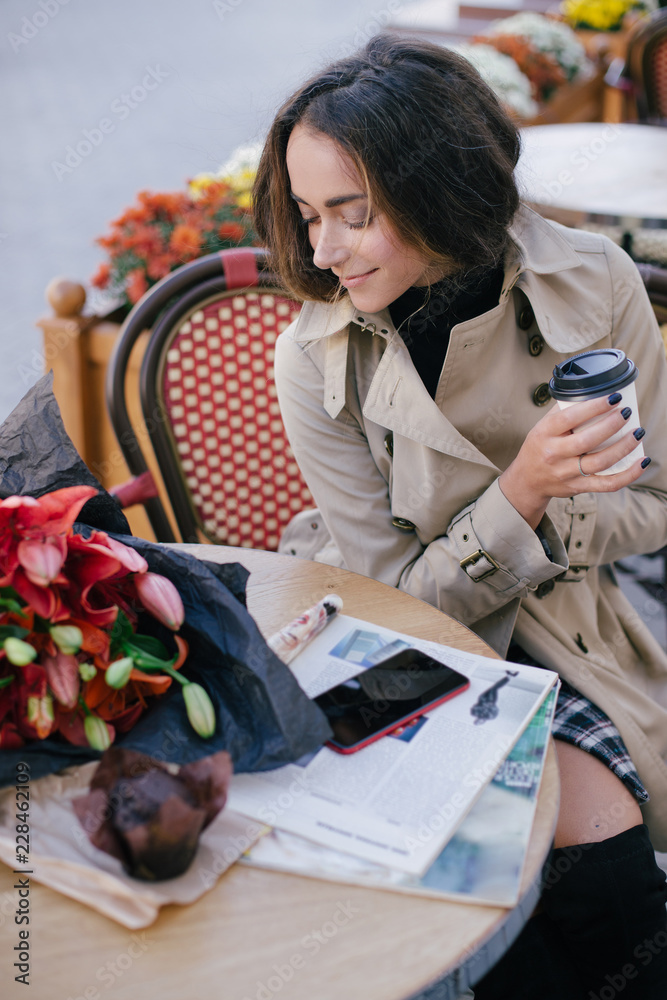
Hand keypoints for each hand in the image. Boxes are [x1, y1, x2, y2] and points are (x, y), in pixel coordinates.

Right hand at [498, 393, 648, 528]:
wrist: (527, 480)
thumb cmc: (539, 447)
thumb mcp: (542, 427)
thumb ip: (564, 412)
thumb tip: (594, 395)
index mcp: (545, 434)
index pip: (570, 418)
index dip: (594, 407)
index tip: (613, 398)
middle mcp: (554, 454)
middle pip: (587, 440)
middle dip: (612, 425)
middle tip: (626, 413)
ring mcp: (566, 473)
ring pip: (600, 462)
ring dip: (623, 447)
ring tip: (637, 434)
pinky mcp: (578, 487)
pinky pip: (607, 484)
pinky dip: (628, 475)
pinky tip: (641, 462)